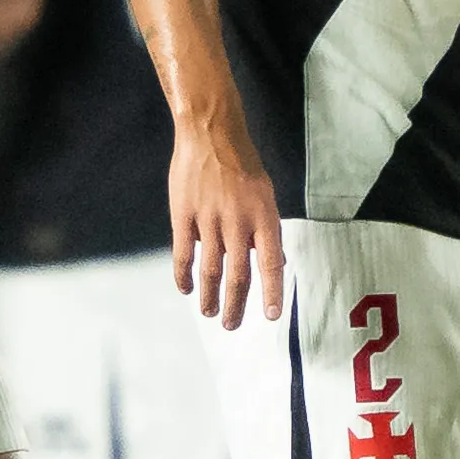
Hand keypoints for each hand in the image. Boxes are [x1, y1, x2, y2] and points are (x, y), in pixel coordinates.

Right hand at [170, 119, 284, 329]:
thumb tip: (276, 261)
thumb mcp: (266, 192)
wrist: (210, 133)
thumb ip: (267, 228)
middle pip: (238, 274)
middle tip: (232, 325)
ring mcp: (209, 219)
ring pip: (210, 270)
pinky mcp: (184, 215)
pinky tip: (185, 289)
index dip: (271, 292)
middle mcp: (238, 221)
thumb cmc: (242, 162)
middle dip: (236, 305)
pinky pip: (183, 254)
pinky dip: (183, 276)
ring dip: (210, 296)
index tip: (272, 316)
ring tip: (210, 313)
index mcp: (264, 215)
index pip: (271, 262)